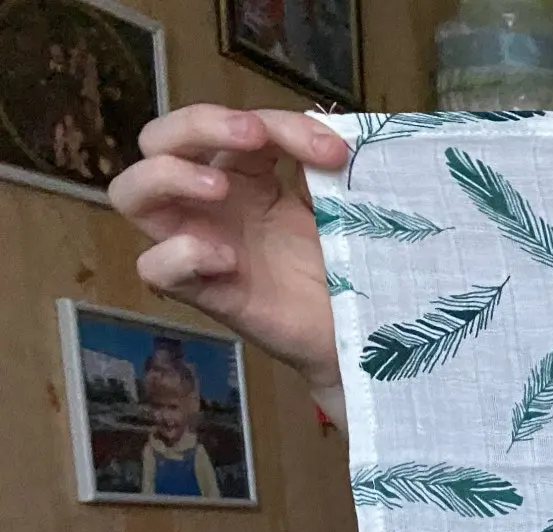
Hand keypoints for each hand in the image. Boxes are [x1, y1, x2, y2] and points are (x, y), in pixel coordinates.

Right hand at [109, 106, 348, 404]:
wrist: (359, 326)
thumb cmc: (342, 262)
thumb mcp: (335, 202)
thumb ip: (319, 164)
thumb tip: (326, 133)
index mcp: (241, 173)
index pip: (230, 124)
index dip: (277, 123)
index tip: (333, 151)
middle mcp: (209, 202)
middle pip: (157, 141)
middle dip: (198, 124)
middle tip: (254, 135)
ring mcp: (199, 243)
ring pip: (130, 194)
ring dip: (168, 175)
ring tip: (220, 186)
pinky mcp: (204, 291)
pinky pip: (154, 268)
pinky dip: (179, 255)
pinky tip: (227, 258)